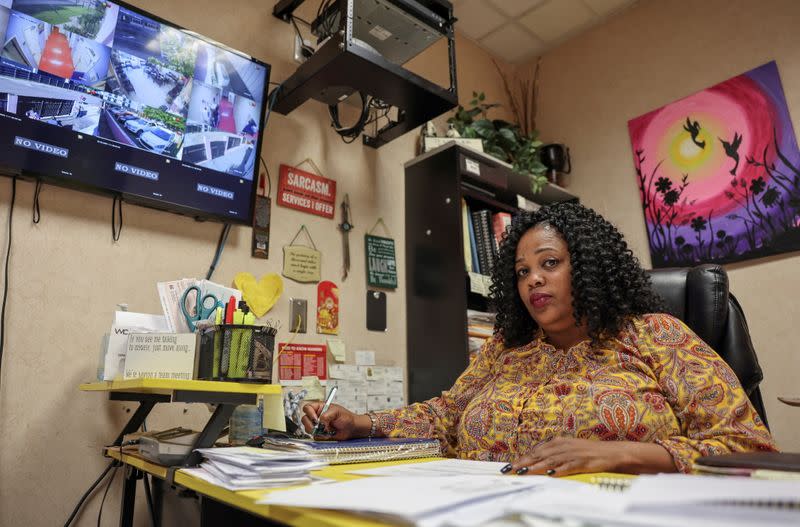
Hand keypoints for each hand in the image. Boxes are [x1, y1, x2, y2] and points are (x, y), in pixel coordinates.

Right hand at [301, 402, 367, 440]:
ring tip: (326, 431)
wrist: (351, 429)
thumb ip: (327, 415)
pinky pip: (315, 436)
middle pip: (304, 419)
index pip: (308, 408)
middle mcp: (316, 416)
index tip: (316, 419)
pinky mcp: (319, 434)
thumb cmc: (346, 417)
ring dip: (316, 431)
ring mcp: (317, 426)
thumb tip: (320, 420)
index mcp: (320, 408)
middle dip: (310, 424)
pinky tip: (328, 435)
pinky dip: (320, 436)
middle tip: (318, 427)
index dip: (309, 413)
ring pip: (308, 429)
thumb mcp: (337, 412)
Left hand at [509, 438, 625, 476]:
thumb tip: (536, 461)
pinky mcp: (583, 462)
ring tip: (524, 472)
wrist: (613, 452)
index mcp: (558, 442)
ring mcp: (573, 453)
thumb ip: (553, 454)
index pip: (536, 451)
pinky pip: (568, 466)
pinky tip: (550, 474)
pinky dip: (558, 470)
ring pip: (551, 460)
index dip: (522, 458)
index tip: (510, 465)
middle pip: (540, 455)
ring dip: (536, 467)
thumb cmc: (589, 452)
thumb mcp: (569, 449)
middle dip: (523, 462)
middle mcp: (563, 446)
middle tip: (510, 469)